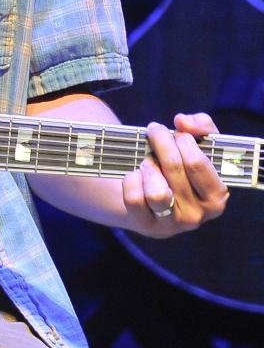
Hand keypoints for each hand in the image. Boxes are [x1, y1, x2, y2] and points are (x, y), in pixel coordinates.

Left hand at [122, 111, 229, 236]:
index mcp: (216, 197)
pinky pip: (134, 198)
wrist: (154, 196)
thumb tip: (183, 121)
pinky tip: (137, 174)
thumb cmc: (182, 166)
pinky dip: (132, 179)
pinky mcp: (146, 225)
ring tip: (148, 159)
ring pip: (156, 191)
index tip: (177, 131)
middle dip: (160, 141)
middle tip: (155, 131)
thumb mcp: (199, 145)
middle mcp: (197, 215)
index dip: (183, 140)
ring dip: (148, 165)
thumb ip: (201, 126)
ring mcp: (171, 224)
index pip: (197, 163)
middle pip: (173, 167)